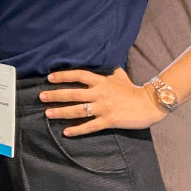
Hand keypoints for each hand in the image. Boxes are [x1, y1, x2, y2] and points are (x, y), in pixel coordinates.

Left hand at [38, 68, 165, 135]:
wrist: (149, 104)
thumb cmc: (132, 89)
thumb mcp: (119, 75)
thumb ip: (107, 69)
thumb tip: (101, 58)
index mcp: (101, 81)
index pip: (78, 75)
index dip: (63, 76)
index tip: (49, 78)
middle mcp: (100, 93)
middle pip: (73, 93)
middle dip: (55, 95)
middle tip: (41, 97)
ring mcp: (104, 108)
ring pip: (78, 110)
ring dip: (61, 112)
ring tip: (48, 114)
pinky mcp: (109, 121)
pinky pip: (90, 126)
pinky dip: (77, 130)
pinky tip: (66, 132)